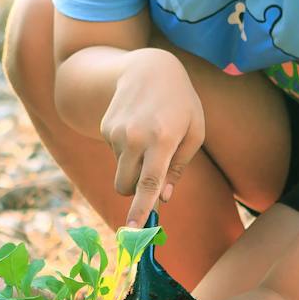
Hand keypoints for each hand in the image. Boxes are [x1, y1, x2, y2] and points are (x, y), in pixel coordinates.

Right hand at [102, 48, 204, 226]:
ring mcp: (116, 131)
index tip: (132, 231)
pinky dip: (126, 149)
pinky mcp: (105, 127)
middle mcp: (135, 136)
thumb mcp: (193, 131)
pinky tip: (136, 126)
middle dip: (135, 192)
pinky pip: (115, 154)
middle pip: (125, 186)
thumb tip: (165, 198)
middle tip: (150, 179)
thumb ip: (179, 168)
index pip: (149, 182)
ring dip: (133, 166)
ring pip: (120, 171)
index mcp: (163, 139)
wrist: (149, 68)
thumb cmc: (180, 103)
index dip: (141, 209)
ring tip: (149, 136)